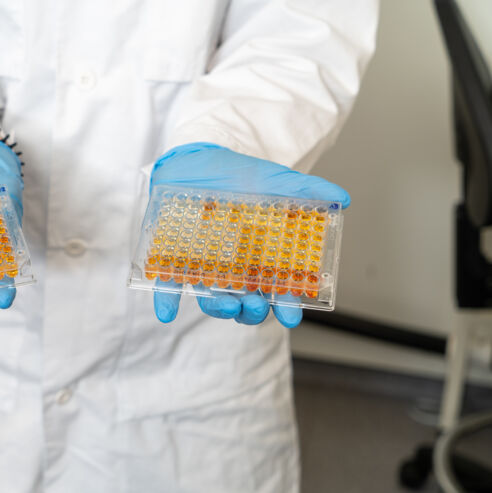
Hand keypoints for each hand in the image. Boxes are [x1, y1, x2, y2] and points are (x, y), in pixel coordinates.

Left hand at [149, 142, 349, 327]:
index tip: (293, 316)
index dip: (287, 306)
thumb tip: (342, 198)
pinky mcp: (173, 259)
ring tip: (224, 305)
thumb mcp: (276, 181)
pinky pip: (168, 285)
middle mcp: (234, 268)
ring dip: (218, 308)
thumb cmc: (239, 176)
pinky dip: (166, 301)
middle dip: (253, 311)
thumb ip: (308, 190)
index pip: (278, 290)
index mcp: (261, 258)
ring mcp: (204, 266)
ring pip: (212, 298)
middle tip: (256, 305)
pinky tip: (167, 313)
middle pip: (246, 302)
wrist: (197, 158)